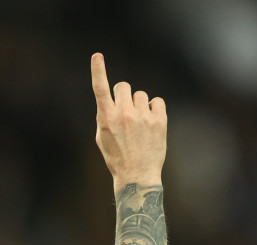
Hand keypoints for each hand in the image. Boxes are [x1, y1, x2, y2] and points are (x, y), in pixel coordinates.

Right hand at [90, 53, 165, 190]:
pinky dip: (154, 109)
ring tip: (139, 124)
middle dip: (123, 95)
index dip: (98, 71)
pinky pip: (157, 101)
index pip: (100, 89)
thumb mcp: (102, 138)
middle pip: (123, 86)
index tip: (97, 56)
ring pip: (141, 95)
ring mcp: (142, 117)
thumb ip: (105, 116)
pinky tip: (151, 123)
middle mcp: (124, 114)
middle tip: (126, 111)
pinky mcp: (159, 120)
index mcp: (106, 119)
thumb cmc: (117, 157)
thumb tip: (111, 101)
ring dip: (139, 105)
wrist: (137, 175)